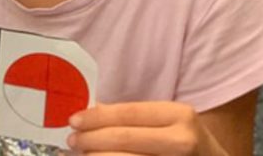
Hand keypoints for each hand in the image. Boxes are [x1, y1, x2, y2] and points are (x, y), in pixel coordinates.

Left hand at [66, 101, 219, 155]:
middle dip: (92, 140)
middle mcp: (183, 140)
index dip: (97, 117)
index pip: (129, 113)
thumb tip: (93, 112)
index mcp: (180, 116)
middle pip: (125, 139)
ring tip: (84, 155)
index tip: (74, 120)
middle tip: (72, 141)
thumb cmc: (189, 145)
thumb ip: (136, 118)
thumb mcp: (171, 124)